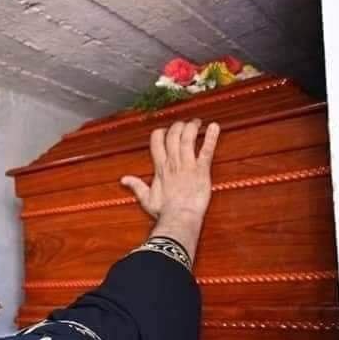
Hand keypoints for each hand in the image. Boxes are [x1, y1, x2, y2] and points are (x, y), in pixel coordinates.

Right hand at [121, 119, 219, 262]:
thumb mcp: (146, 198)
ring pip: (188, 138)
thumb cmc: (164, 211)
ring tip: (197, 122)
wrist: (179, 218)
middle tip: (184, 124)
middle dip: (179, 126)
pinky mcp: (202, 170)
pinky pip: (207, 150)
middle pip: (174, 135)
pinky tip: (214, 127)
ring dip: (193, 127)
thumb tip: (124, 180)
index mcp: (160, 167)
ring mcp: (188, 165)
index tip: (165, 131)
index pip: (157, 141)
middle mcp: (173, 162)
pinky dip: (211, 137)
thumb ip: (136, 186)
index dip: (161, 132)